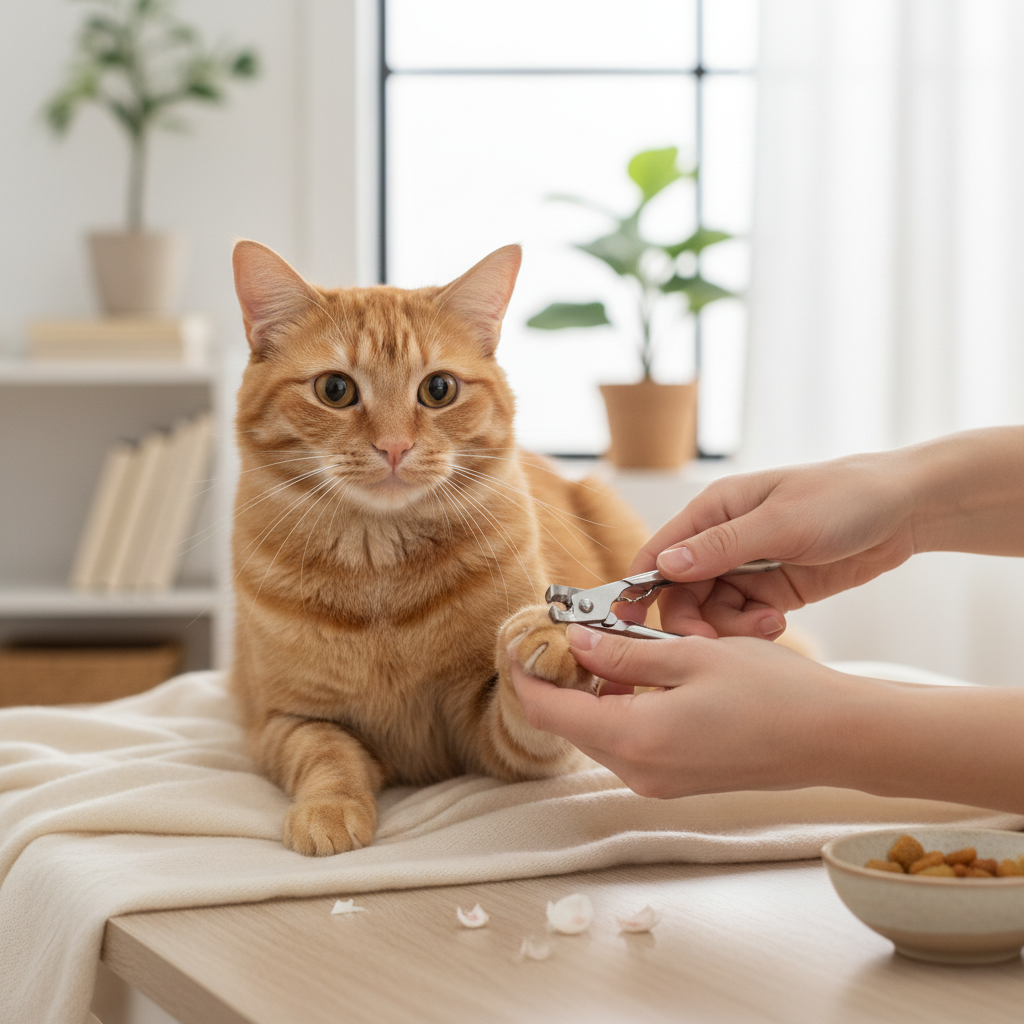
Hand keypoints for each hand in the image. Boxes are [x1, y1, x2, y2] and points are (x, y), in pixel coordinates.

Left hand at [512, 625, 858, 797]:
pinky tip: (638, 674)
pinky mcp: (676, 780)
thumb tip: (574, 643)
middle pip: (569, 724)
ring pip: (597, 732)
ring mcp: (657, 782)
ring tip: (604, 644)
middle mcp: (638, 771)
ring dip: (590, 691)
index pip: (549, 710)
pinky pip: (626, 743)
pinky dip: (618, 708)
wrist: (833, 738)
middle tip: (563, 631)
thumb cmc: (772, 691)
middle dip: (557, 679)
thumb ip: (624, 653)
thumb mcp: (691, 655)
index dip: (525, 674)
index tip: (519, 640)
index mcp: (635, 738)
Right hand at [630, 452, 916, 638]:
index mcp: (713, 511)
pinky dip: (753, 629)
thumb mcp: (782, 522)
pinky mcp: (771, 590)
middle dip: (692, 620)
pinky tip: (777, 625)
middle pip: (682, 592)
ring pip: (712, 611)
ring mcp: (747, 566)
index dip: (639, 588)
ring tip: (767, 626)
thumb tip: (666, 566)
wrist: (905, 511)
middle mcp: (722, 539)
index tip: (631, 624)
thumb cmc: (843, 499)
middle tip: (712, 644)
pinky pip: (742, 618)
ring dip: (730, 628)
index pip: (658, 553)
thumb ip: (722, 546)